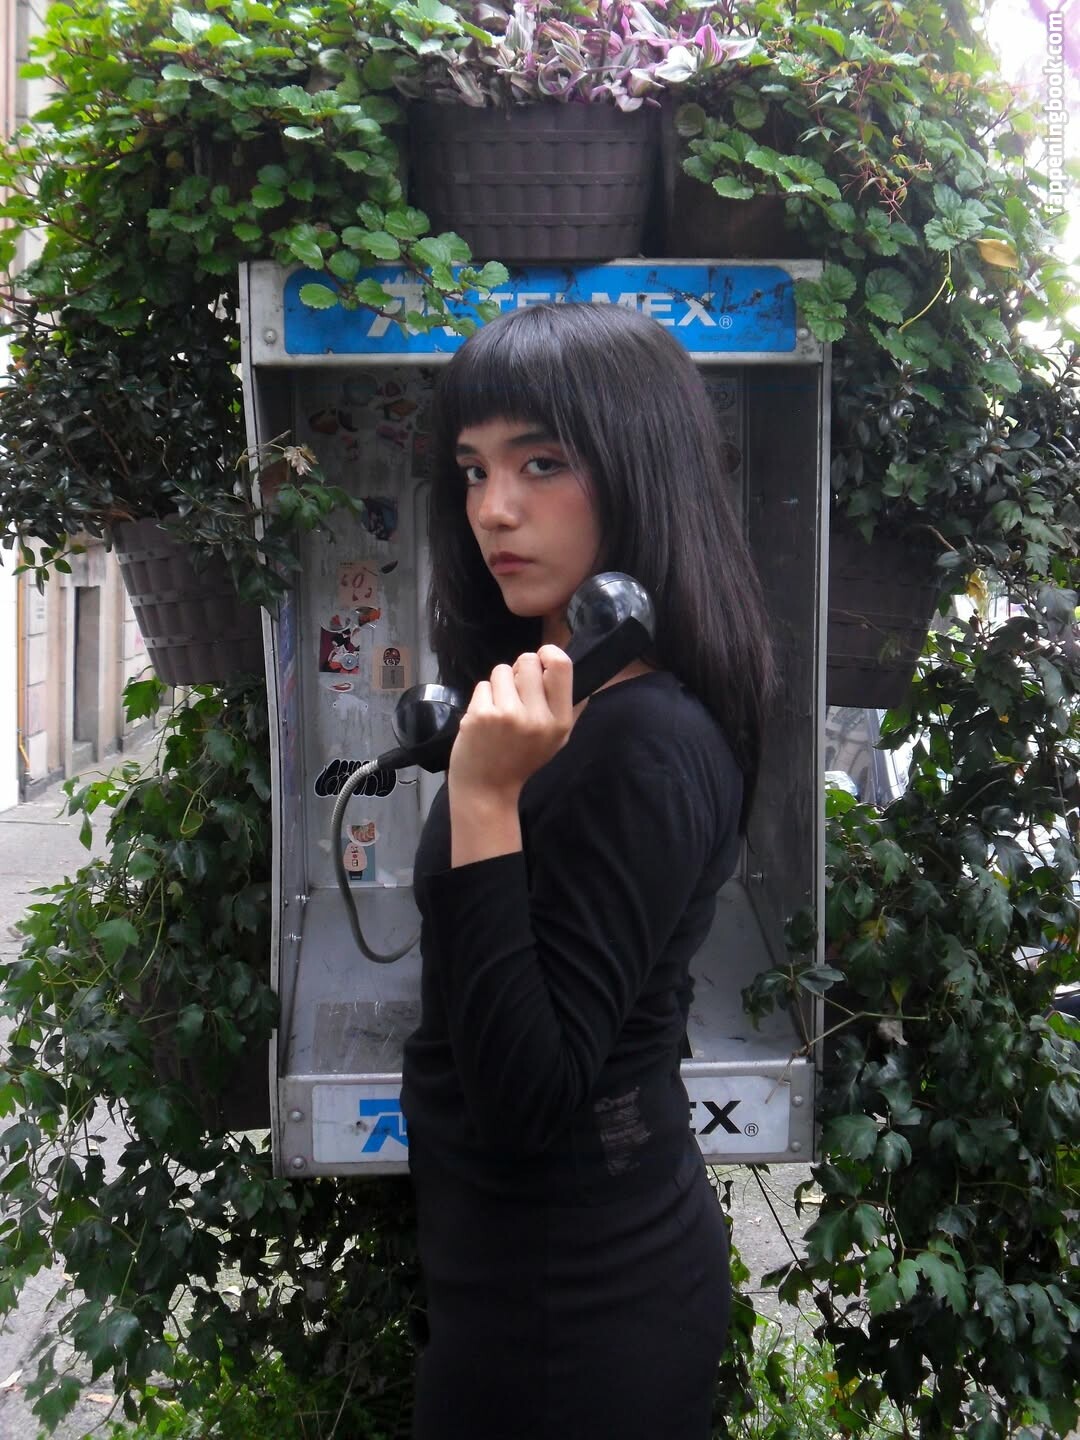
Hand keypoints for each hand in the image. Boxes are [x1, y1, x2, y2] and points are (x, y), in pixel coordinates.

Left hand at [448, 645, 575, 804]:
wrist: (486, 789)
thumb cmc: (521, 760)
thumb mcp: (556, 740)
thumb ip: (569, 708)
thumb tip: (575, 671)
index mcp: (560, 721)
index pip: (561, 665)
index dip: (548, 653)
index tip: (540, 660)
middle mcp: (537, 718)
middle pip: (528, 660)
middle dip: (518, 670)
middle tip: (515, 692)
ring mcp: (508, 715)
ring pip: (501, 670)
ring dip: (498, 684)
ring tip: (499, 709)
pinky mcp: (481, 715)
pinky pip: (483, 685)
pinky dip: (482, 698)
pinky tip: (484, 721)